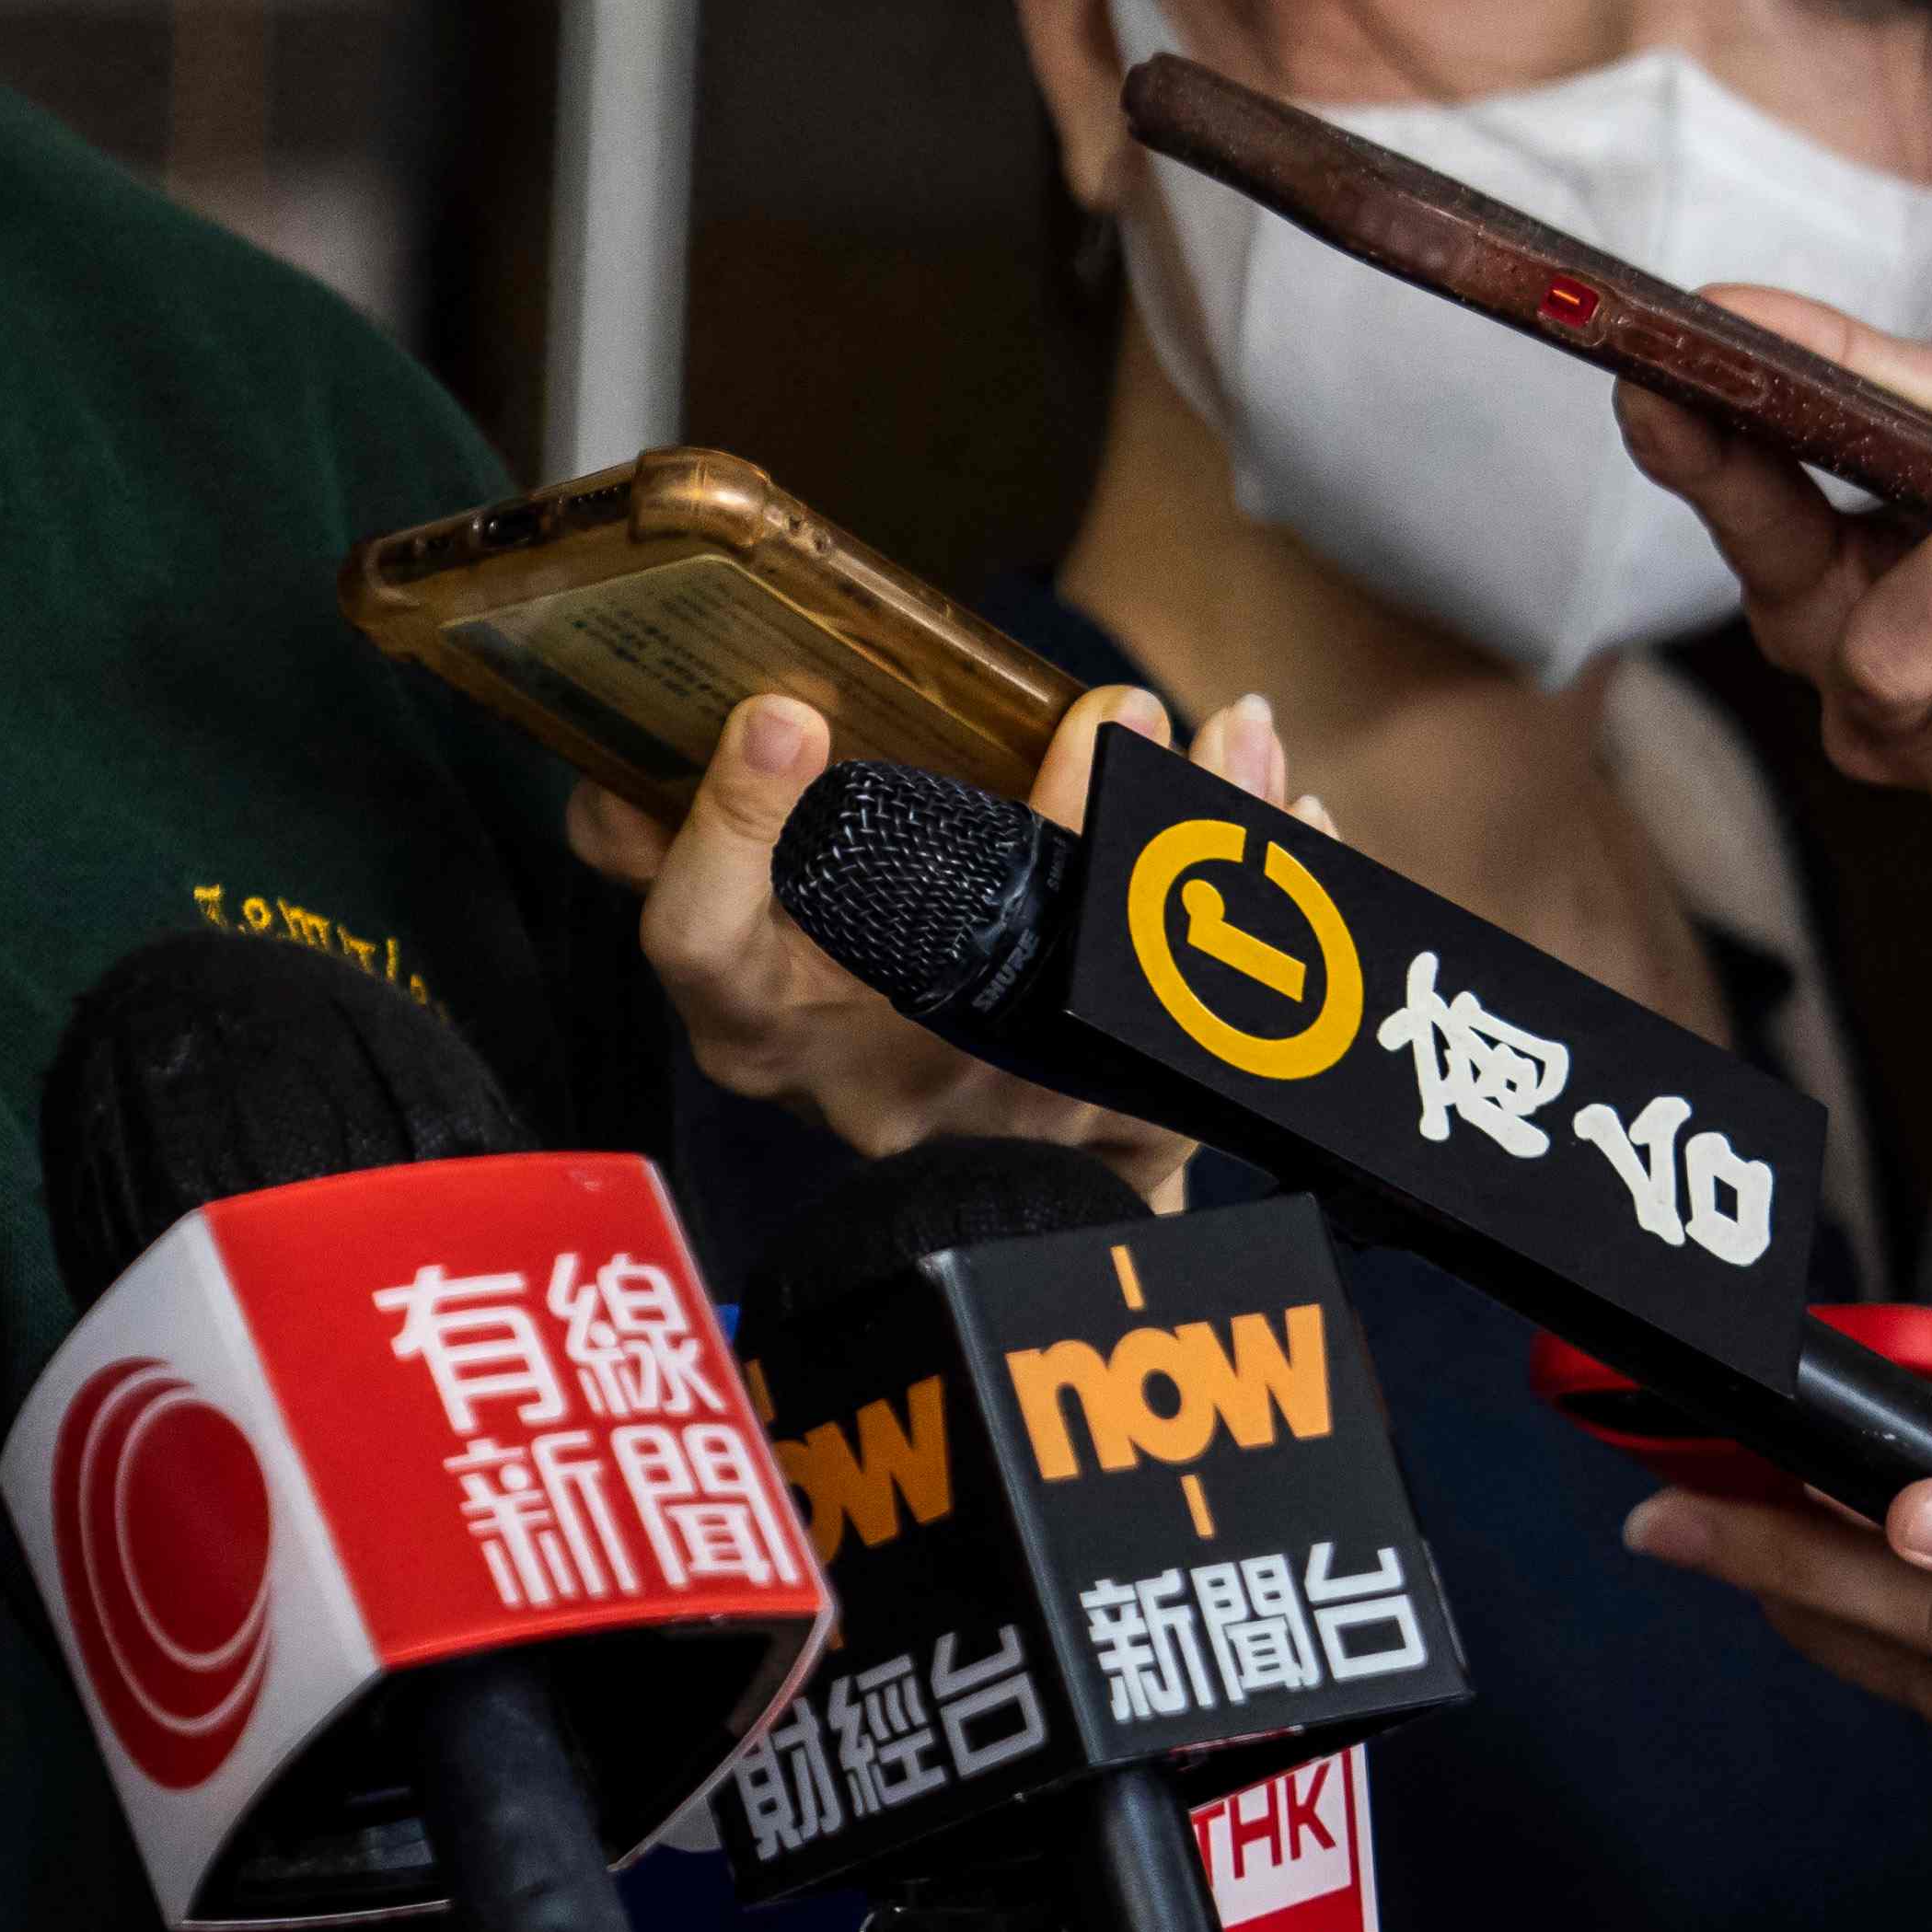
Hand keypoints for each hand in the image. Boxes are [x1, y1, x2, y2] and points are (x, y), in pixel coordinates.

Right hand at [586, 681, 1252, 1195]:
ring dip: (1197, 848)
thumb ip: (684, 858)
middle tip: (1115, 711)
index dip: (735, 834)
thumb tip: (626, 773)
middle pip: (975, 959)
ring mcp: (1018, 1114)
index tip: (780, 716)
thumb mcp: (733, 953)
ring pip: (1130, 989)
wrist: (958, 1219)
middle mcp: (886, 1081)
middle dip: (1065, 824)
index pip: (711, 943)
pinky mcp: (1134, 1135)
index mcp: (761, 1023)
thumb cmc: (839, 1032)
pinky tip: (1304, 822)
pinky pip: (1231, 1028)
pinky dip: (1278, 915)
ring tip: (1232, 729)